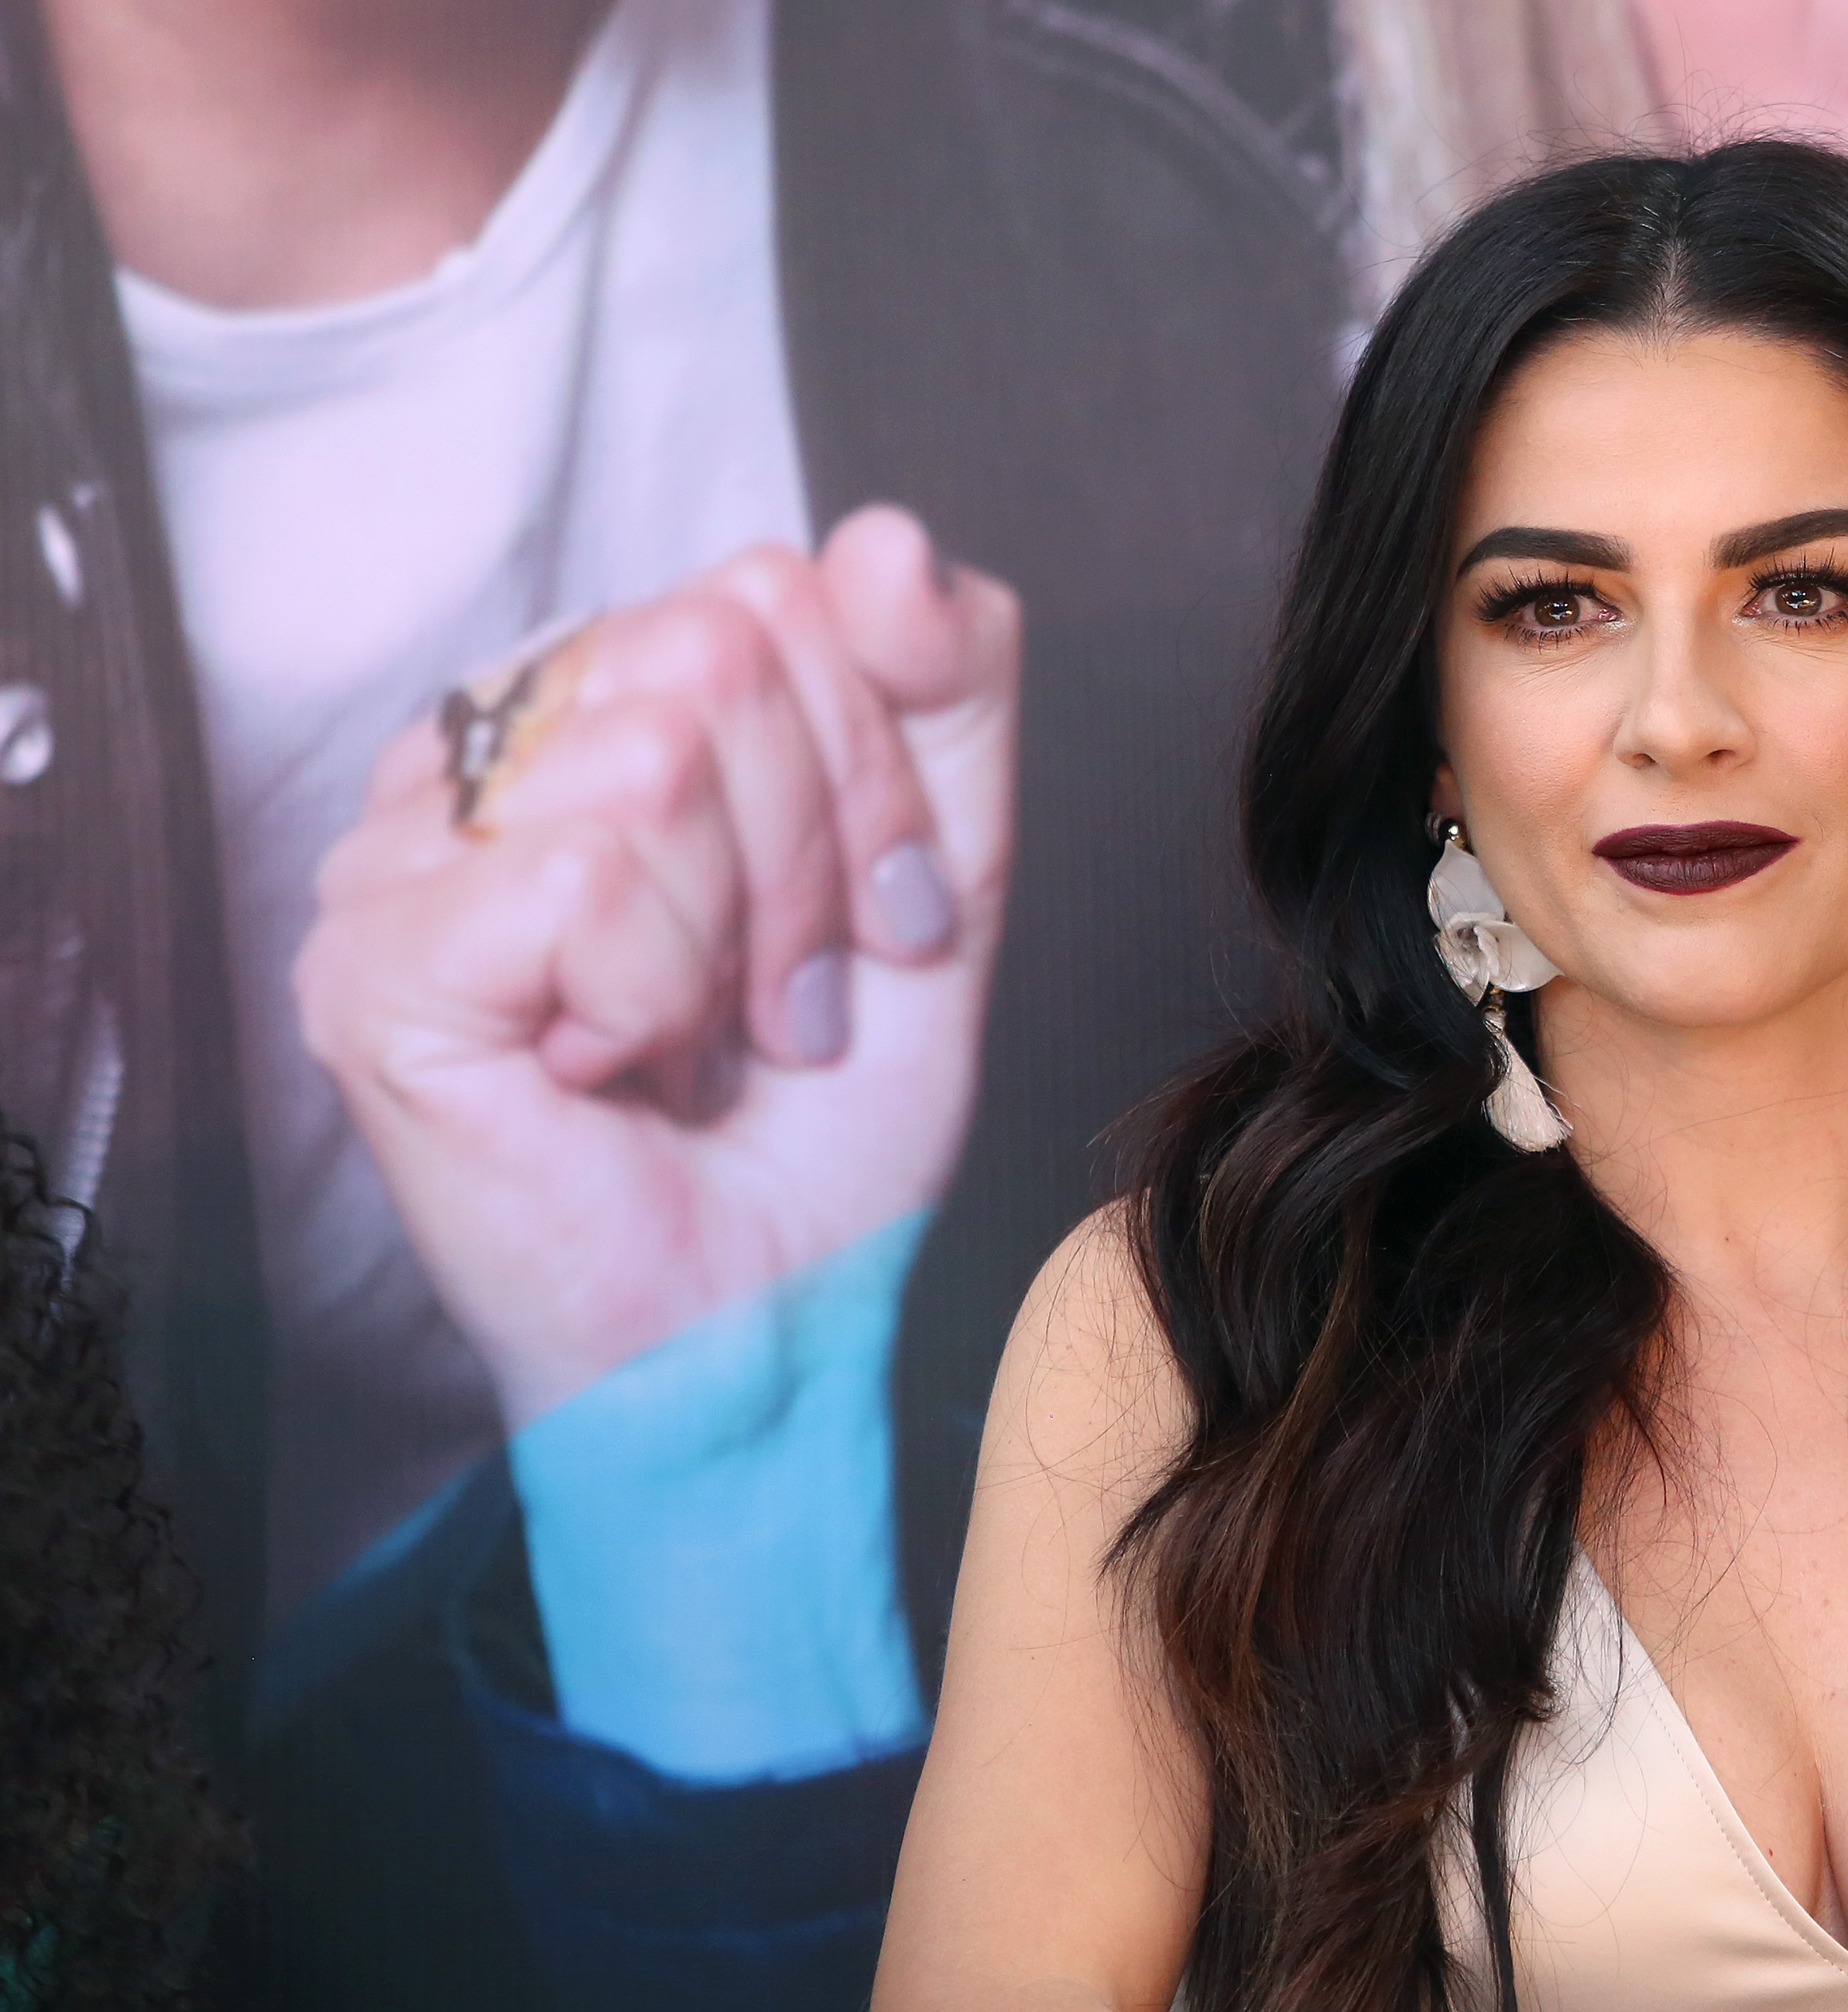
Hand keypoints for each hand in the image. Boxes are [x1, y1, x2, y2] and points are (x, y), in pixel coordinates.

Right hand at [298, 505, 1019, 1426]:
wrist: (769, 1326)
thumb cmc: (825, 1127)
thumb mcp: (942, 883)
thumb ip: (944, 696)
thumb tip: (883, 536)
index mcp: (601, 706)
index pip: (774, 590)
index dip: (873, 774)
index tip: (871, 933)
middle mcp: (484, 751)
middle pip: (720, 646)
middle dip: (819, 856)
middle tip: (788, 1006)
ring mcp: (403, 850)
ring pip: (656, 749)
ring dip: (741, 937)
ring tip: (705, 1041)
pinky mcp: (372, 960)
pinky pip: (587, 870)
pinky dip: (656, 992)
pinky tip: (610, 1069)